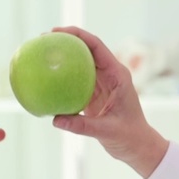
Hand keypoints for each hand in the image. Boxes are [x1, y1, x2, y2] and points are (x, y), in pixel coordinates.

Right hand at [49, 26, 168, 177]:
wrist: (137, 146)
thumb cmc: (129, 136)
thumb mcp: (107, 131)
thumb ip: (82, 125)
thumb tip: (55, 120)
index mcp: (118, 75)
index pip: (97, 47)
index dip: (78, 35)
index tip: (57, 32)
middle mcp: (110, 74)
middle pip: (87, 49)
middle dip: (67, 40)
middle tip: (43, 38)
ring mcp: (101, 83)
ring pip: (81, 62)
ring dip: (64, 56)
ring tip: (41, 52)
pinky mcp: (94, 93)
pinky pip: (76, 80)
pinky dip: (62, 77)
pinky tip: (46, 78)